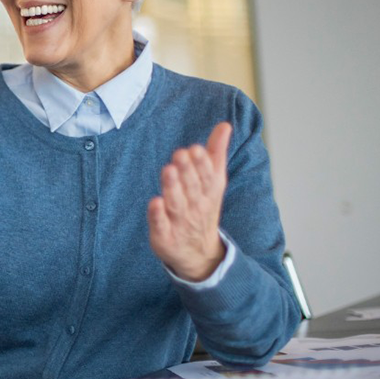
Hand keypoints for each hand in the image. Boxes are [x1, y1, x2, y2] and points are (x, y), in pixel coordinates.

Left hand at [147, 122, 230, 280]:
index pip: (208, 177)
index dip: (201, 164)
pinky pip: (161, 225)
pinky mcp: (164, 236)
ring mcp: (180, 222)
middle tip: (180, 154)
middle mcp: (195, 207)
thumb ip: (216, 153)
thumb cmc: (203, 208)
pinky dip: (158, 215)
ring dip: (172, 187)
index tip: (194, 149)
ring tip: (168, 170)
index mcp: (208, 193)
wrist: (199, 253)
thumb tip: (224, 125)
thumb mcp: (214, 182)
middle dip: (187, 172)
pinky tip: (154, 202)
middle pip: (192, 188)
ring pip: (176, 203)